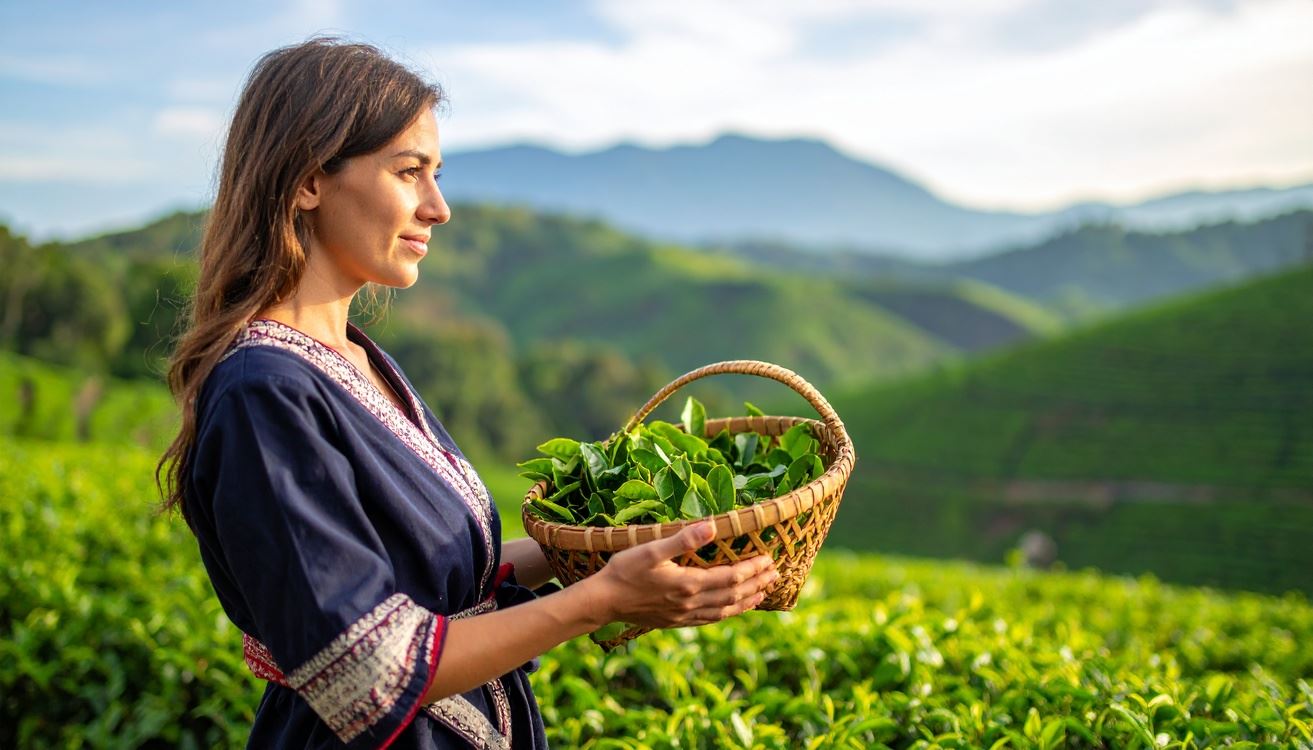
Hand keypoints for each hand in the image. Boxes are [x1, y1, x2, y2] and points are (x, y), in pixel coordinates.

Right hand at [585, 522, 778, 629]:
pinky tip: (732, 609)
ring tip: (764, 592)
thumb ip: (683, 539)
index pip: (731, 578)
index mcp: (688, 584)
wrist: (603, 601)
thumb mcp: (651, 549)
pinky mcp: (676, 621)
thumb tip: (711, 526)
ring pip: (725, 611)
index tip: (768, 559)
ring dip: (747, 601)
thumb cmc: (624, 571)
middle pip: (733, 596)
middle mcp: (690, 604)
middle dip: (757, 584)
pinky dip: (728, 613)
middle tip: (775, 574)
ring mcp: (684, 615)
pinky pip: (710, 619)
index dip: (752, 569)